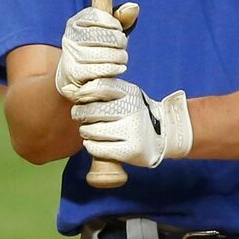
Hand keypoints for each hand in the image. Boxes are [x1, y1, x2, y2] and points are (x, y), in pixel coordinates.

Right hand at [55, 2, 139, 101]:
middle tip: (122, 47)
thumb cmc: (97, 50)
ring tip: (121, 58)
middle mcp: (70, 36)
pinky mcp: (74, 73)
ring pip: (102, 53)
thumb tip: (133, 7)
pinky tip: (119, 68)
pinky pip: (98, 70)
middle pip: (102, 35)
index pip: (98, 16)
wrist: (76, 77)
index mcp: (76, 22)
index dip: (114, 25)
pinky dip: (113, 69)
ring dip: (119, 56)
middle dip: (119, 41)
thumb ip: (121, 19)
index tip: (118, 31)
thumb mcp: (108, 32)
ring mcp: (70, 55)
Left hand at [72, 80, 192, 167]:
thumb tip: (75, 90)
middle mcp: (133, 111)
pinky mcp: (131, 151)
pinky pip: (100, 149)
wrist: (163, 134)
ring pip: (94, 131)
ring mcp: (133, 131)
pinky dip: (90, 146)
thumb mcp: (128, 94)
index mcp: (131, 93)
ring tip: (86, 130)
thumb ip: (107, 88)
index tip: (80, 97)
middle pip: (94, 110)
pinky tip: (91, 143)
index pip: (101, 87)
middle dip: (80, 113)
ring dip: (85, 131)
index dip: (85, 91)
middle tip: (78, 115)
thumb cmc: (136, 112)